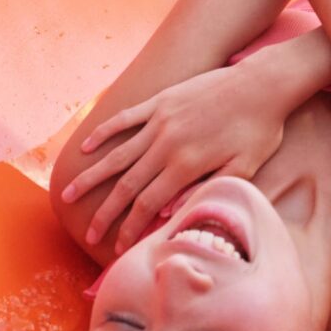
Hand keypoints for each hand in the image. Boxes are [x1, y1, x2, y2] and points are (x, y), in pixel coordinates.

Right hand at [61, 63, 290, 252]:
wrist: (263, 82)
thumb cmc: (261, 129)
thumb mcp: (245, 168)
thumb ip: (209, 191)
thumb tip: (173, 212)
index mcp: (187, 165)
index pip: (148, 205)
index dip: (130, 229)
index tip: (118, 248)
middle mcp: (166, 143)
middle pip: (126, 185)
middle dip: (105, 213)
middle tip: (87, 234)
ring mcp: (160, 120)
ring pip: (117, 154)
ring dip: (91, 177)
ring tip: (67, 194)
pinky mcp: (160, 101)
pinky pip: (124, 119)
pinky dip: (103, 133)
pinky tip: (86, 148)